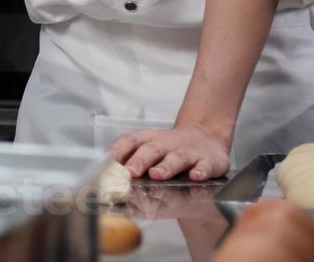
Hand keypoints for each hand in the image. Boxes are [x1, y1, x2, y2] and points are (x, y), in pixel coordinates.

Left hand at [108, 122, 230, 181]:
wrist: (205, 136)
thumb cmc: (169, 147)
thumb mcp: (148, 146)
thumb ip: (129, 157)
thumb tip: (106, 172)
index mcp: (149, 140)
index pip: (130, 142)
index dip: (119, 151)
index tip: (108, 163)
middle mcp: (167, 144)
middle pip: (151, 150)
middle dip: (139, 161)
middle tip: (130, 173)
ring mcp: (188, 152)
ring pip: (176, 157)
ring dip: (166, 166)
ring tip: (157, 175)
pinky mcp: (208, 161)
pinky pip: (205, 165)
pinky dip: (201, 171)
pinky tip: (196, 176)